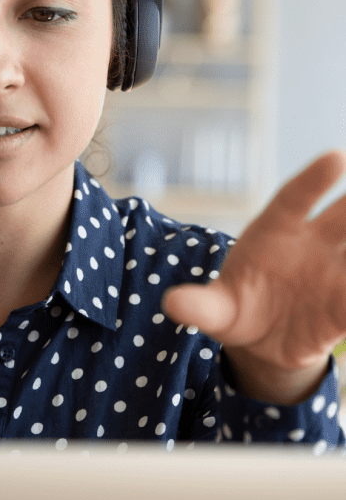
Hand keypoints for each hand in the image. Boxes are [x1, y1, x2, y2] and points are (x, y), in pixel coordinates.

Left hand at [162, 150, 345, 404]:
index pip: (294, 198)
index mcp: (274, 232)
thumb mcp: (215, 310)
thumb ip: (199, 305)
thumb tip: (171, 303)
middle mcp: (311, 243)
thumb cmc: (235, 309)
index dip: (313, 180)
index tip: (337, 157)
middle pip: (343, 215)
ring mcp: (334, 271)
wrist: (261, 342)